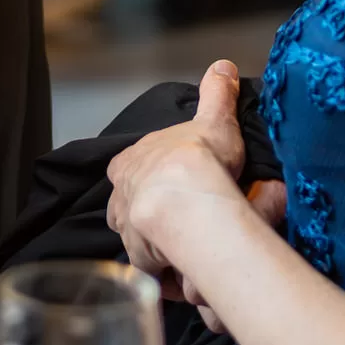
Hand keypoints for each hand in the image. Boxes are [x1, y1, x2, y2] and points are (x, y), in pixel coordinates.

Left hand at [107, 60, 278, 316]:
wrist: (187, 197)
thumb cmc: (197, 158)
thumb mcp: (214, 120)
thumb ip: (217, 95)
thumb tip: (224, 66)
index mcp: (129, 161)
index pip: (124, 169)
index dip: (141, 179)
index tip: (164, 188)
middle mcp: (120, 194)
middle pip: (129, 211)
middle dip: (150, 221)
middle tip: (182, 228)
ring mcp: (127, 229)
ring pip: (140, 244)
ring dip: (160, 250)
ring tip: (190, 255)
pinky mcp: (140, 260)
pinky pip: (154, 272)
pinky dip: (170, 276)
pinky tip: (190, 277)